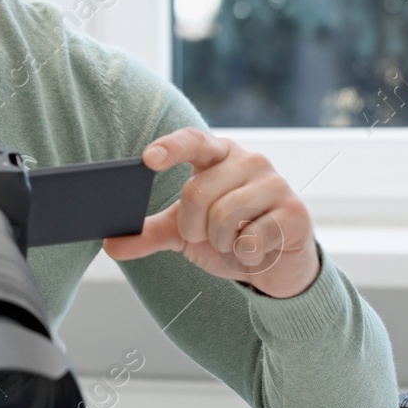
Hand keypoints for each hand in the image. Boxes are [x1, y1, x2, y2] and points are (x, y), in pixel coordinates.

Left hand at [103, 128, 320, 298]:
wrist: (277, 267)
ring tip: (235, 242)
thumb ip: (151, 233)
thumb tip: (111, 244)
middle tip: (208, 236)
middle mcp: (250, 161)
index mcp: (220, 156)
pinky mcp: (296, 213)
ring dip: (221, 242)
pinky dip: (246, 253)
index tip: (148, 159)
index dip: (170, 147)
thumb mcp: (186, 234)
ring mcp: (276, 184)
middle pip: (197, 191)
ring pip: (223, 216)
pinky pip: (252, 237)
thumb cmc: (231, 238)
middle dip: (193, 227)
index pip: (193, 140)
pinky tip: (258, 250)